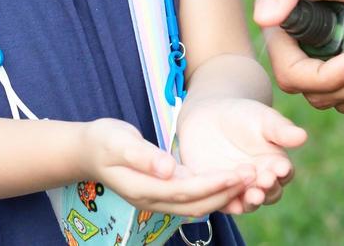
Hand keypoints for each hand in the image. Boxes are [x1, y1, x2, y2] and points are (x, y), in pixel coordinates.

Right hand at [79, 118, 251, 217]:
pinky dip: (212, 191)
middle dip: (226, 191)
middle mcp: (154, 199)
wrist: (88, 150)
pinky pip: (192, 196)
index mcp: (143, 188)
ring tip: (249, 179)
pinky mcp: (163, 190)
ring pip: (197, 203)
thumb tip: (167, 169)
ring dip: (223, 193)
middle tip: (254, 176)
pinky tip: (230, 180)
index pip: (184, 191)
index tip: (236, 174)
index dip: (211, 185)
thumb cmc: (103, 140)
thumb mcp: (118, 141)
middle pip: (196, 203)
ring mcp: (159, 197)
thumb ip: (142, 155)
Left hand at [176, 98, 306, 213]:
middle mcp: (260, 182)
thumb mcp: (262, 119)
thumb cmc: (243, 116)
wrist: (209, 117)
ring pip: (249, 202)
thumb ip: (280, 129)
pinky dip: (228, 203)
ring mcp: (240, 189)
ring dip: (252, 200)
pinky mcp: (219, 192)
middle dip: (268, 189)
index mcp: (275, 164)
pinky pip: (224, 202)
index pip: (284, 173)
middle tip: (264, 181)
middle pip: (269, 193)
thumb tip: (302, 135)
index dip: (283, 171)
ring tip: (252, 194)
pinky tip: (230, 200)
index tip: (281, 167)